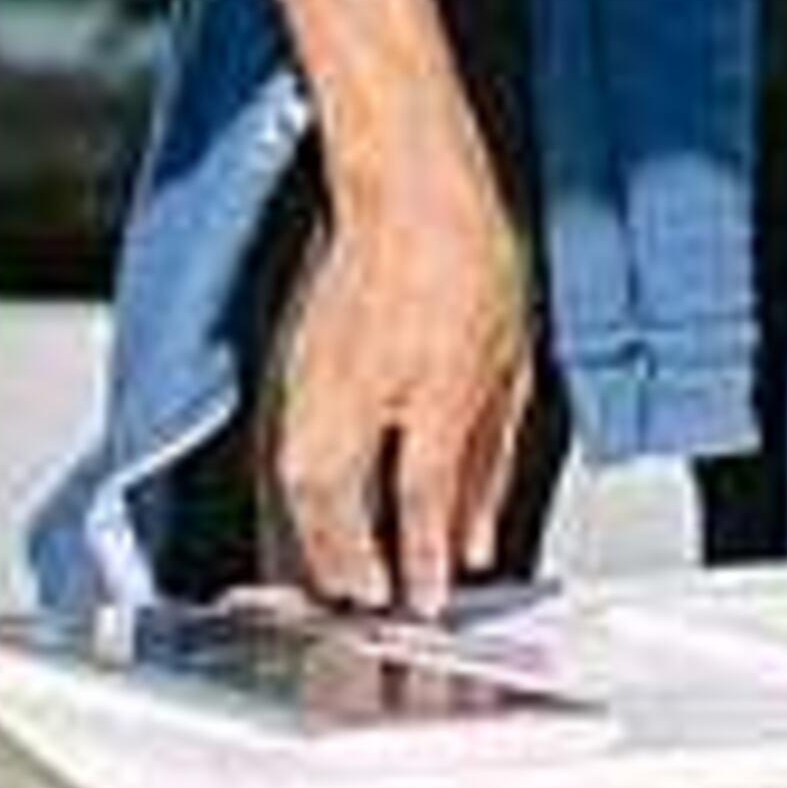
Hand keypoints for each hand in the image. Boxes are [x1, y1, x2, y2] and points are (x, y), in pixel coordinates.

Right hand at [267, 138, 532, 614]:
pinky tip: (326, 511)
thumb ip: (476, 467)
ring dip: (318, 544)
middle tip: (375, 608)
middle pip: (329, 522)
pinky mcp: (291, 372)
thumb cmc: (460, 254)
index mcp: (398, 408)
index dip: (419, 571)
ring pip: (299, 496)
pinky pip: (289, 459)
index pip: (405, 517)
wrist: (406, 179)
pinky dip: (306, 497)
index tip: (427, 605)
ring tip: (344, 578)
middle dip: (352, 574)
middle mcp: (335, 408)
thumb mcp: (498, 371)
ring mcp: (303, 388)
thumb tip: (470, 537)